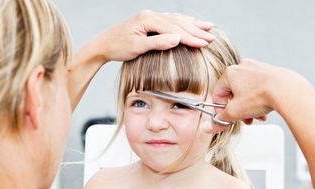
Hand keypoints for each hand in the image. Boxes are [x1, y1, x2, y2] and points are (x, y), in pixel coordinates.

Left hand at [92, 10, 215, 62]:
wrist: (102, 45)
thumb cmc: (117, 47)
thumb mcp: (137, 47)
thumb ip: (157, 43)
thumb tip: (177, 39)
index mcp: (148, 19)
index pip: (174, 28)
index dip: (191, 37)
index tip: (204, 44)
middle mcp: (150, 15)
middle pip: (178, 22)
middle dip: (196, 30)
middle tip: (212, 38)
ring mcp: (150, 17)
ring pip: (176, 19)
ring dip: (193, 24)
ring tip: (208, 28)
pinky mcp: (149, 22)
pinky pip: (171, 21)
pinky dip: (183, 23)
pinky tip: (191, 25)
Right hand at [211, 59, 307, 132]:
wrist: (287, 90)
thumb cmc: (261, 95)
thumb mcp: (236, 112)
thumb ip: (221, 120)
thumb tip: (211, 127)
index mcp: (230, 73)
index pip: (218, 93)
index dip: (220, 110)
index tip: (225, 119)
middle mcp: (243, 67)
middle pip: (234, 94)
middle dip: (238, 110)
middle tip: (243, 120)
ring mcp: (257, 68)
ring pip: (247, 92)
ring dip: (249, 108)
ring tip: (256, 117)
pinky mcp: (269, 72)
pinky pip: (259, 88)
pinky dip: (259, 100)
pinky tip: (264, 111)